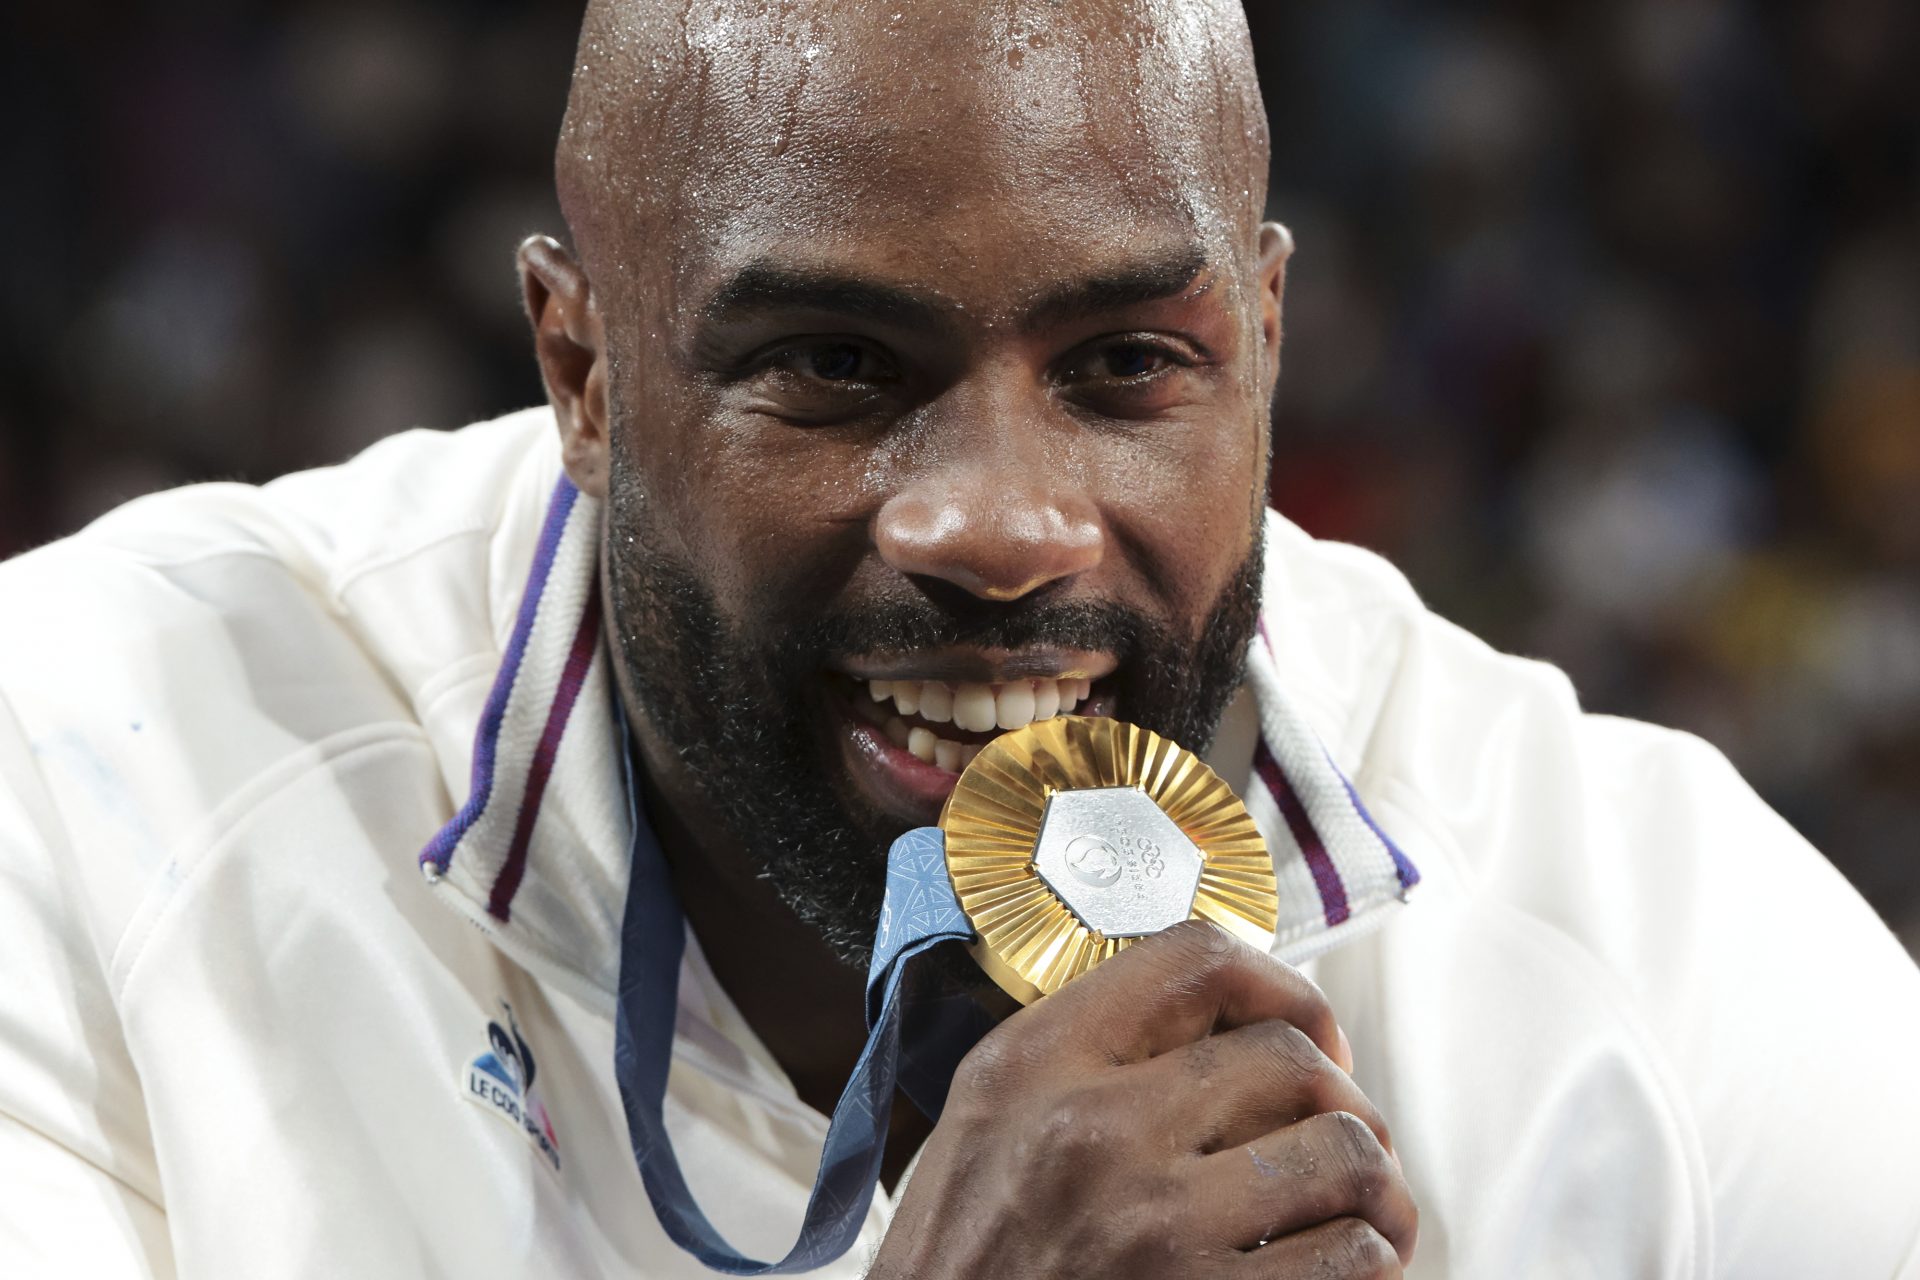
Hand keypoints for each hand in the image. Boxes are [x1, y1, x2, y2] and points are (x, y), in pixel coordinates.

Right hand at [869, 921, 1416, 1277]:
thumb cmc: (961, 1262)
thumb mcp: (985, 1121)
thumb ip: (1079, 1055)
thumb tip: (1217, 1023)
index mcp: (1036, 1065)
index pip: (1193, 960)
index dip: (1277, 982)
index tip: (1302, 1025)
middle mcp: (1094, 1130)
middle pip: (1287, 1057)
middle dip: (1340, 1093)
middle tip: (1342, 1127)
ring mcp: (1152, 1226)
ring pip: (1340, 1153)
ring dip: (1372, 1180)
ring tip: (1362, 1201)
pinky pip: (1348, 1258)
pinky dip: (1368, 1258)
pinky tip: (1343, 1264)